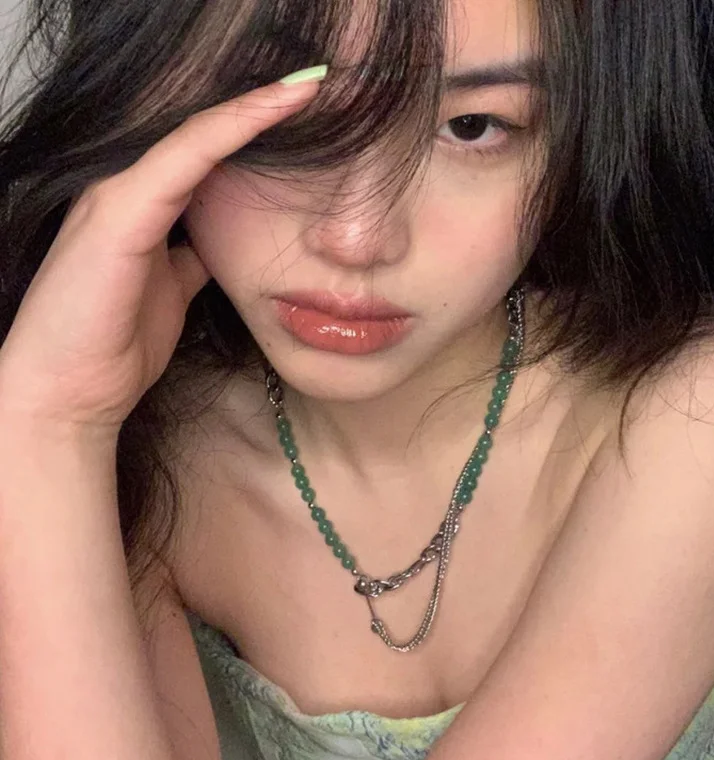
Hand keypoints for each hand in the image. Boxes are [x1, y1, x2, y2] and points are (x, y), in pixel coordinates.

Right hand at [0, 73, 323, 435]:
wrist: (70, 392)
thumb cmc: (117, 344)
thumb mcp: (172, 292)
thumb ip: (191, 259)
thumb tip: (220, 248)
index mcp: (141, 208)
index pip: (204, 155)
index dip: (252, 130)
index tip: (304, 112)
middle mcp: (128, 190)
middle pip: (202, 135)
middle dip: (258, 107)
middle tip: (314, 84)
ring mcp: (118, 197)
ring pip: (195, 136)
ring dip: (253, 107)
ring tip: (306, 86)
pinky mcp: (117, 216)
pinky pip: (182, 161)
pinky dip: (228, 132)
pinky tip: (270, 111)